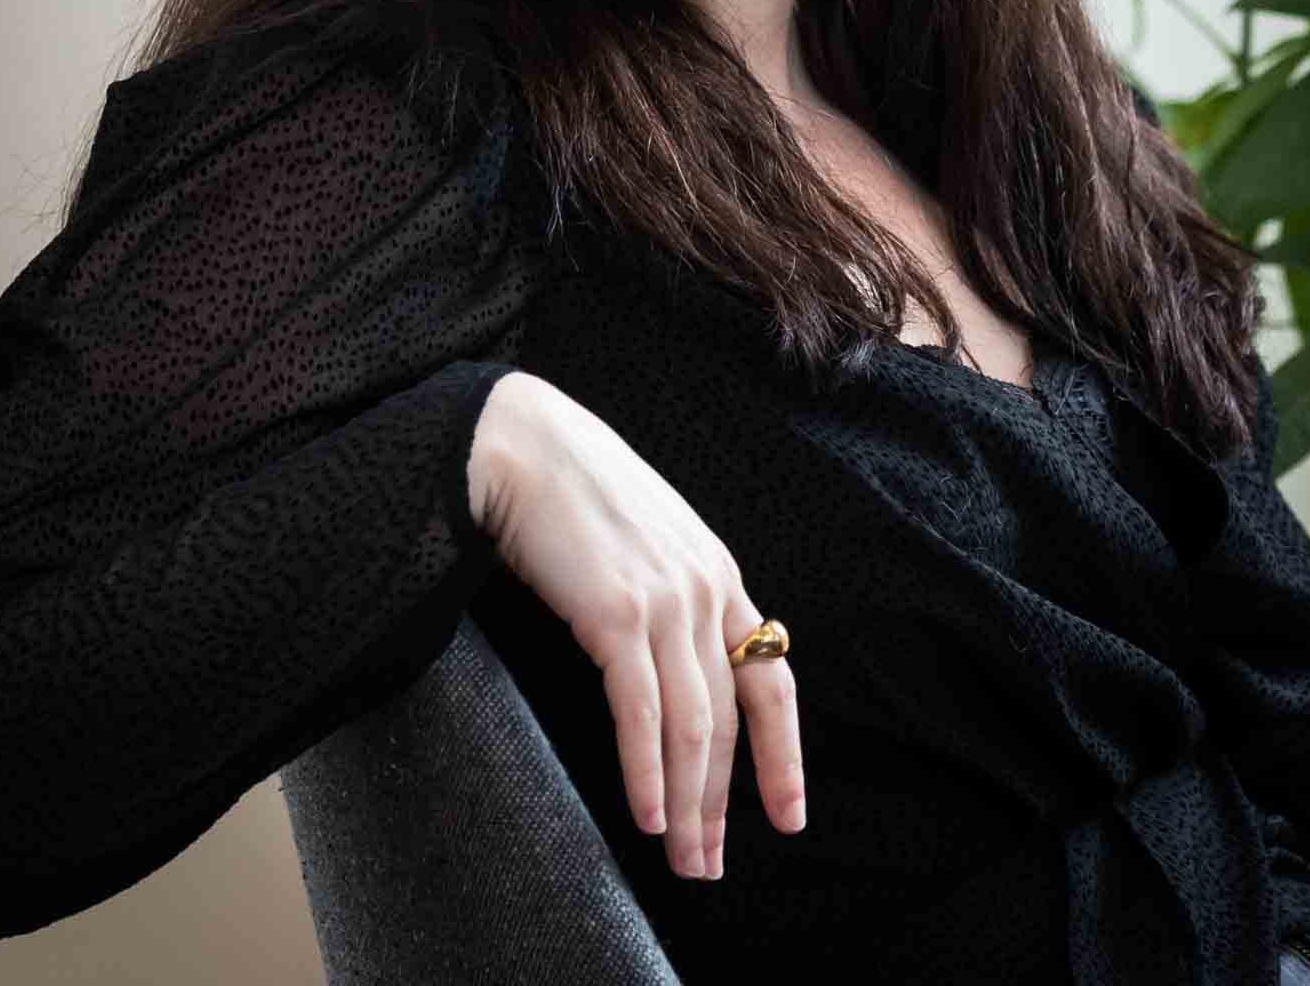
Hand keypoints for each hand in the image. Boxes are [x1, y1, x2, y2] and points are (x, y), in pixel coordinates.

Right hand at [467, 370, 806, 880]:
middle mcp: (705, 589)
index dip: (783, 754)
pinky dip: (647, 771)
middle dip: (723, 801)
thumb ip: (669, 591)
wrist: (520, 444)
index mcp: (718, 572)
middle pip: (730, 719)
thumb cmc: (572, 490)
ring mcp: (665, 601)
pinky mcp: (616, 613)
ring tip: (683, 858)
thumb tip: (669, 662)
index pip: (772, 679)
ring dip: (689, 802)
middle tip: (712, 865)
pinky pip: (641, 711)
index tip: (789, 815)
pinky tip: (647, 815)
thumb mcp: (645, 539)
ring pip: (692, 726)